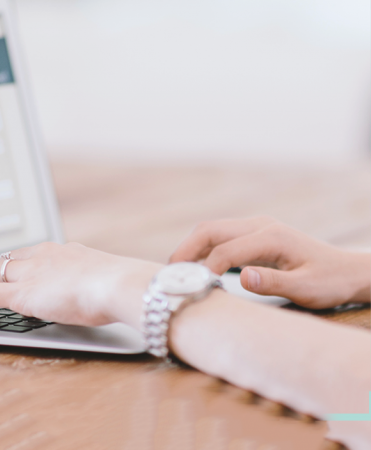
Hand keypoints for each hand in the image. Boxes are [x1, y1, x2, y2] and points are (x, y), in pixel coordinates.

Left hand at [0, 242, 159, 328]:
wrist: (121, 285)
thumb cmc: (123, 287)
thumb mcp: (106, 283)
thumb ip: (95, 285)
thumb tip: (99, 294)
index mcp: (63, 251)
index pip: (28, 255)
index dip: (12, 263)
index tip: (7, 268)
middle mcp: (42, 256)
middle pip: (4, 261)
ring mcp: (29, 273)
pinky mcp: (20, 293)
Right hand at [169, 217, 370, 308]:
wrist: (347, 271)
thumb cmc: (329, 282)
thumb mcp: (306, 289)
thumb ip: (274, 283)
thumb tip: (242, 278)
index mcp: (272, 237)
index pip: (224, 251)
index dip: (204, 270)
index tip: (190, 290)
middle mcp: (261, 226)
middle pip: (209, 230)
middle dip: (184, 251)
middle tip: (168, 275)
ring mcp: (256, 227)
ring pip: (210, 231)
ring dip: (189, 248)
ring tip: (175, 273)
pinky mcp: (253, 235)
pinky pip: (219, 237)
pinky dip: (200, 249)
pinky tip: (193, 268)